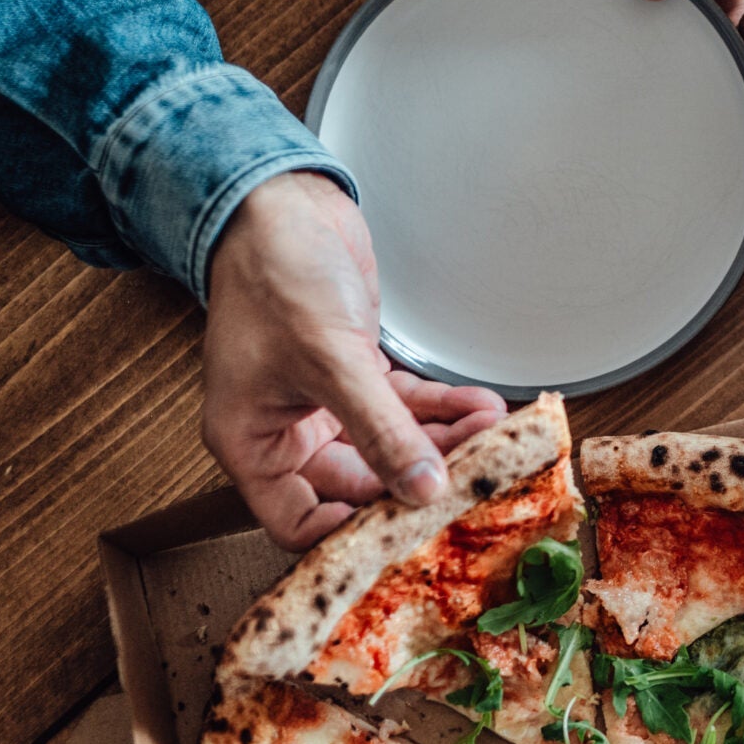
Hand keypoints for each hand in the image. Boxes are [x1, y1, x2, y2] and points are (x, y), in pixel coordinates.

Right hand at [202, 172, 505, 548]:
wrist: (282, 204)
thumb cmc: (275, 275)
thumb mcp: (330, 360)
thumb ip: (381, 429)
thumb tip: (423, 489)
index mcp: (250, 443)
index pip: (298, 523)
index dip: (350, 538)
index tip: (413, 536)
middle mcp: (285, 432)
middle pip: (359, 486)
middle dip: (419, 481)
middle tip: (476, 482)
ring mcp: (324, 405)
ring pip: (391, 446)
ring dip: (444, 444)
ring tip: (493, 438)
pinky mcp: (357, 376)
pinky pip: (405, 409)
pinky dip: (442, 410)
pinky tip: (482, 408)